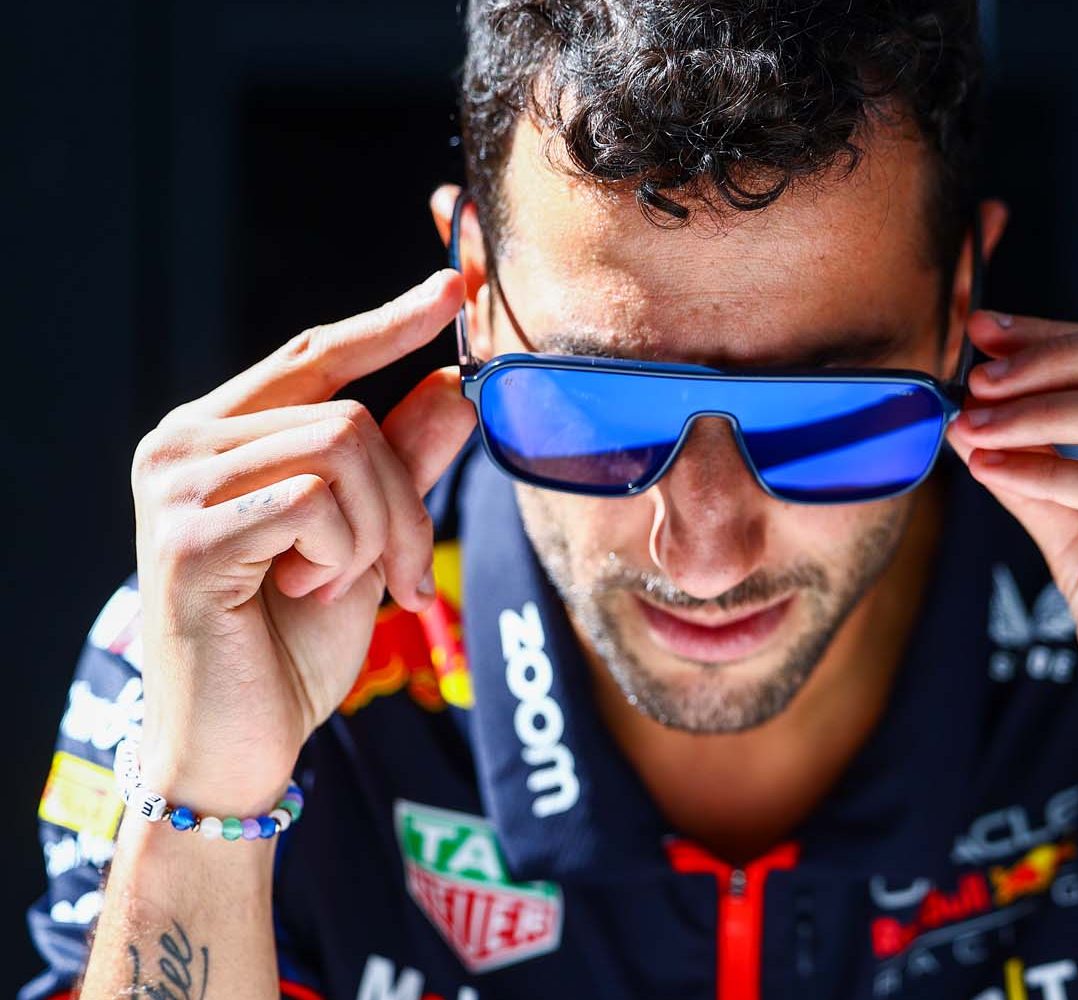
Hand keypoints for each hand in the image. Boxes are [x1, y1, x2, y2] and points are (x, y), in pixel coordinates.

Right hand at [129, 271, 474, 814]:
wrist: (238, 744)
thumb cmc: (289, 644)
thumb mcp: (367, 539)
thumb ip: (403, 461)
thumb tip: (455, 383)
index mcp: (216, 436)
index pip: (314, 357)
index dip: (389, 322)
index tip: (454, 286)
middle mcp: (181, 444)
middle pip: (348, 413)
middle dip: (405, 497)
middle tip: (403, 571)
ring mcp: (175, 486)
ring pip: (343, 453)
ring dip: (378, 532)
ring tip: (345, 584)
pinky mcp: (190, 536)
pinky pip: (317, 505)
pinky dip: (342, 555)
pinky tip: (302, 592)